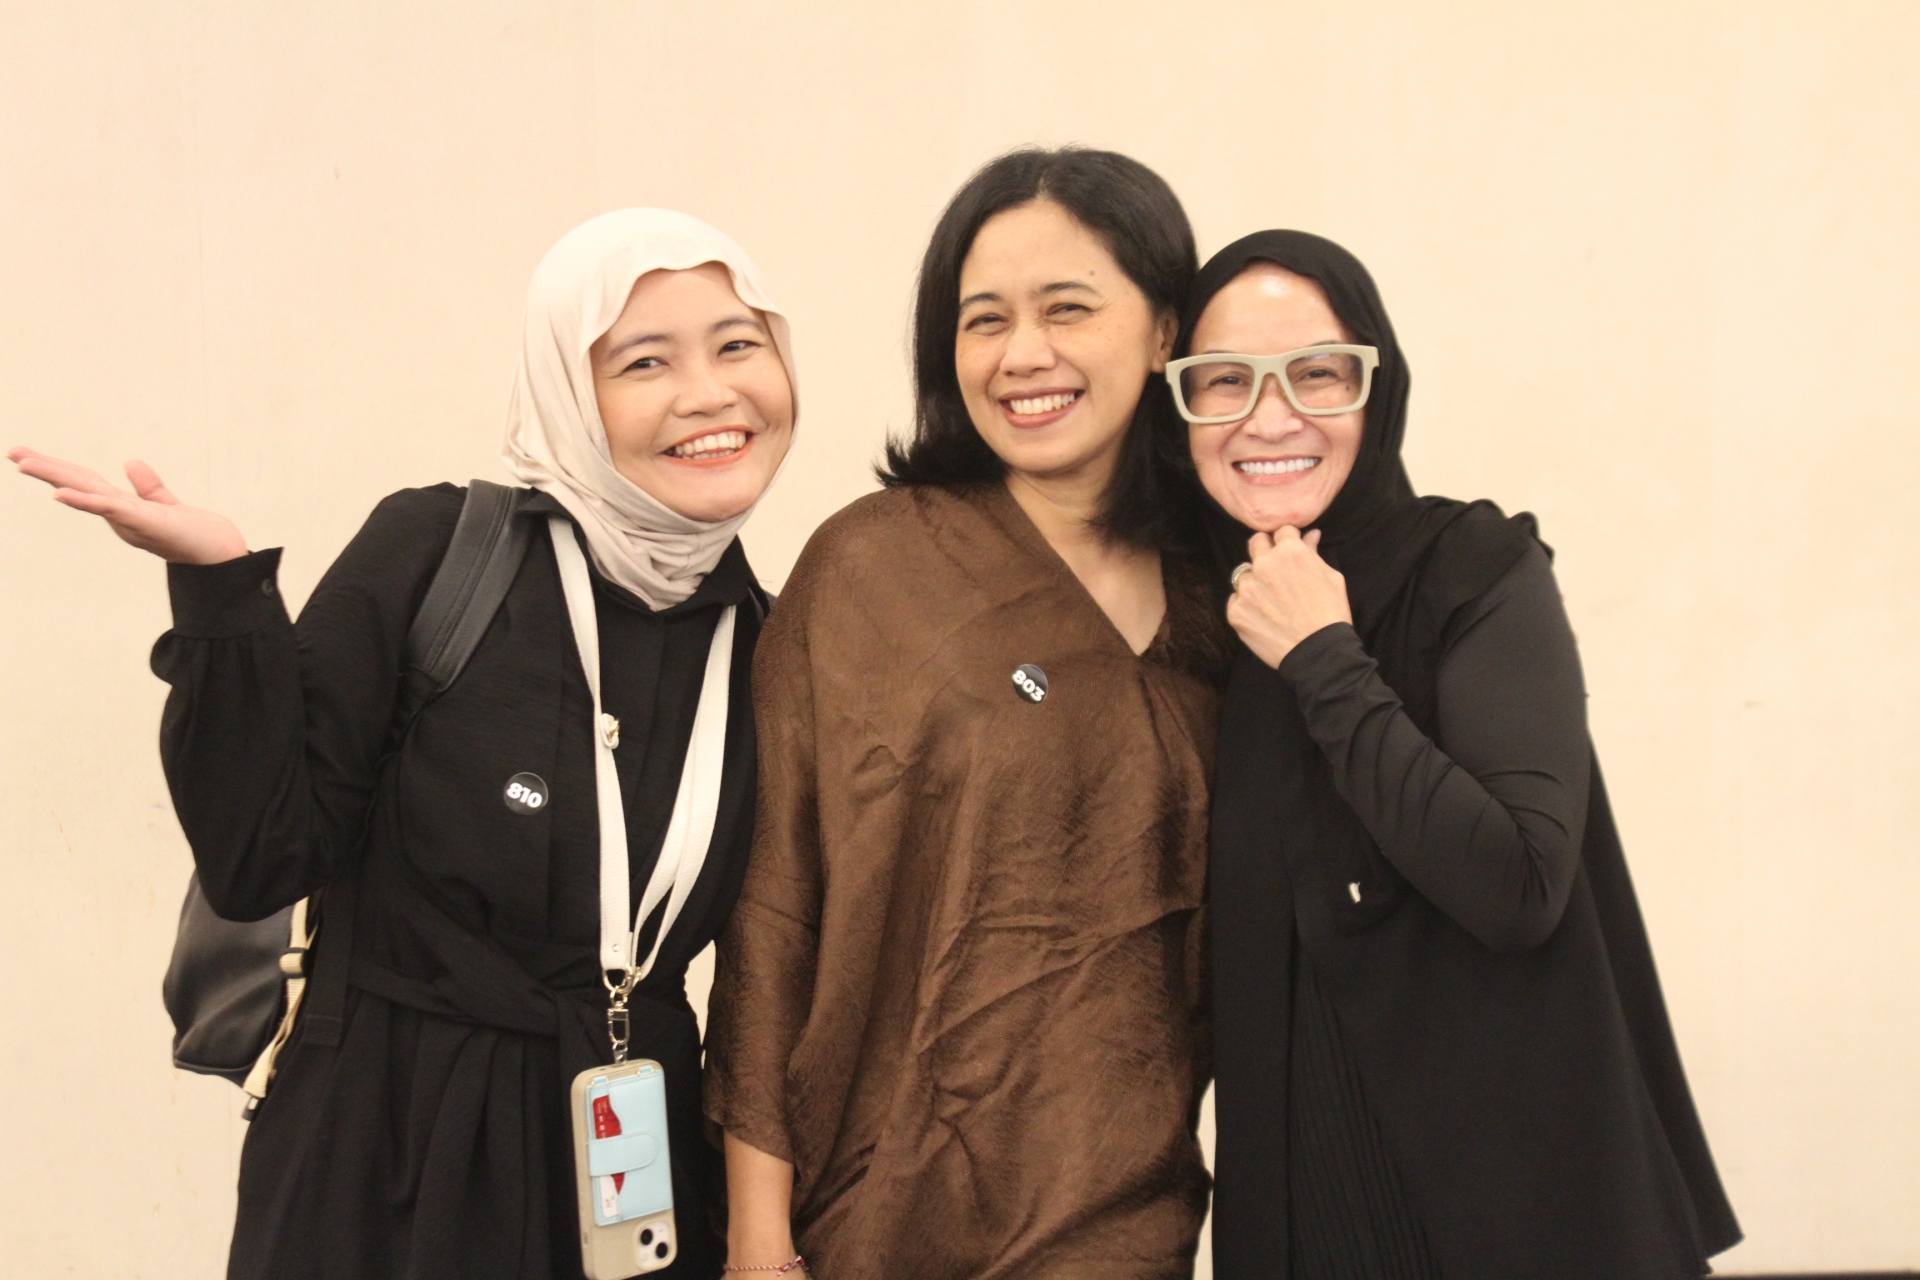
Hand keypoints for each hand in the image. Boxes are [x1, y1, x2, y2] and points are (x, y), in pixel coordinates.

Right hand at [10, 447, 247, 563]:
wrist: (222, 558)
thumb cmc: (196, 536)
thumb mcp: (167, 505)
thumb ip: (149, 488)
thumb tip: (130, 462)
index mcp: (123, 510)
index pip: (86, 483)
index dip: (60, 468)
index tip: (29, 455)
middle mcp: (120, 516)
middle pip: (79, 485)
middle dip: (46, 469)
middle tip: (13, 452)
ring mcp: (129, 520)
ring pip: (87, 494)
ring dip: (56, 478)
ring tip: (25, 463)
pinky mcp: (146, 522)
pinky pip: (110, 509)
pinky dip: (85, 501)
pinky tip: (60, 494)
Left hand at [1226, 527, 1352, 668]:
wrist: (1318, 653)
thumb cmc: (1330, 613)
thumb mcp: (1331, 577)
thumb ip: (1313, 552)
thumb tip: (1310, 534)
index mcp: (1289, 552)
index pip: (1281, 530)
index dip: (1287, 539)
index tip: (1289, 549)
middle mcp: (1264, 565)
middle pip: (1256, 544)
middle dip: (1265, 551)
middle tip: (1276, 570)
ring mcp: (1246, 588)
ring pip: (1244, 574)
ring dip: (1254, 581)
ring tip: (1271, 600)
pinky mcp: (1235, 611)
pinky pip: (1235, 599)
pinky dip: (1246, 605)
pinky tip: (1262, 616)